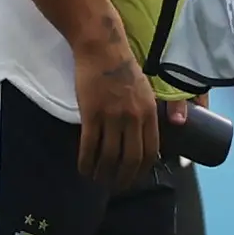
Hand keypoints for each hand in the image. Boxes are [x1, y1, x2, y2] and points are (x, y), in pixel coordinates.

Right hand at [72, 32, 162, 188]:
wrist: (101, 48)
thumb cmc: (122, 66)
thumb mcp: (145, 90)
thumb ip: (146, 112)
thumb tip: (144, 135)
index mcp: (150, 113)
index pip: (150, 151)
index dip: (142, 170)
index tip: (134, 178)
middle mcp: (134, 118)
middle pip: (130, 158)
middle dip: (123, 178)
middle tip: (115, 186)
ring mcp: (112, 117)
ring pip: (109, 156)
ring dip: (103, 172)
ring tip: (97, 179)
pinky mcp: (91, 114)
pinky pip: (89, 145)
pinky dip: (85, 161)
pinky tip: (83, 168)